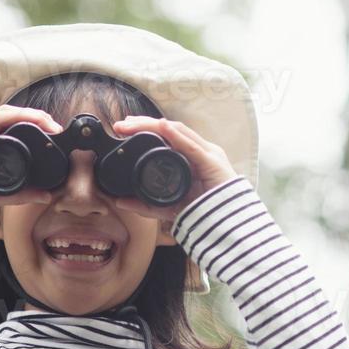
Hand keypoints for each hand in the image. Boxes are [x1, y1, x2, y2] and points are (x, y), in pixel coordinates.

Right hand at [0, 105, 65, 218]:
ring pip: (5, 113)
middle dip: (34, 118)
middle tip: (55, 127)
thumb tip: (46, 195)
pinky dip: (20, 116)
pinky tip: (36, 120)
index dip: (29, 126)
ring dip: (31, 115)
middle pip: (7, 117)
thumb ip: (21, 193)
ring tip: (50, 123)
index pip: (5, 126)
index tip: (51, 134)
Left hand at [109, 115, 239, 223]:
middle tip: (122, 123)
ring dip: (154, 125)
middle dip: (144, 123)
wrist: (228, 226)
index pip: (167, 135)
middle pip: (170, 129)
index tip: (124, 128)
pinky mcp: (212, 163)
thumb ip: (146, 205)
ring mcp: (207, 154)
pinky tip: (163, 127)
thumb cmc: (204, 213)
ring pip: (178, 131)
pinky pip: (192, 146)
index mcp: (192, 158)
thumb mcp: (169, 207)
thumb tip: (120, 202)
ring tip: (134, 122)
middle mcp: (200, 151)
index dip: (146, 128)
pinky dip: (176, 136)